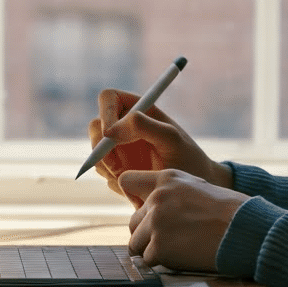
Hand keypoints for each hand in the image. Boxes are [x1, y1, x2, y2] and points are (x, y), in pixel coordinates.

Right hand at [88, 89, 231, 204]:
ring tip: (140, 177)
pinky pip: (103, 173)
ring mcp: (118, 148)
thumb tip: (110, 130)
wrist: (192, 188)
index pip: (108, 98)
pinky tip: (139, 185)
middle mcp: (124, 126)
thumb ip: (143, 127)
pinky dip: (116, 181)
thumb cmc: (187, 158)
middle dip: (101, 148)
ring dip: (111, 167)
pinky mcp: (116, 168)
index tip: (109, 135)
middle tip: (118, 166)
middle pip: (95, 127)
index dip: (105, 113)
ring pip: (97, 154)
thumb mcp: (170, 139)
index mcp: (138, 109)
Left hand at [122, 169, 246, 273]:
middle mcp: (156, 198)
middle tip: (173, 238)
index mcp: (166, 178)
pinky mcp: (159, 248)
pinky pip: (148, 260)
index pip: (127, 181)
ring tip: (180, 248)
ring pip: (136, 243)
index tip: (145, 209)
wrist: (245, 230)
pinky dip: (163, 263)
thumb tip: (152, 207)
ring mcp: (156, 223)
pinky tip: (184, 256)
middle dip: (147, 232)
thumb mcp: (197, 187)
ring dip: (153, 249)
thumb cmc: (229, 211)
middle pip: (133, 221)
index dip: (134, 197)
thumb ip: (171, 193)